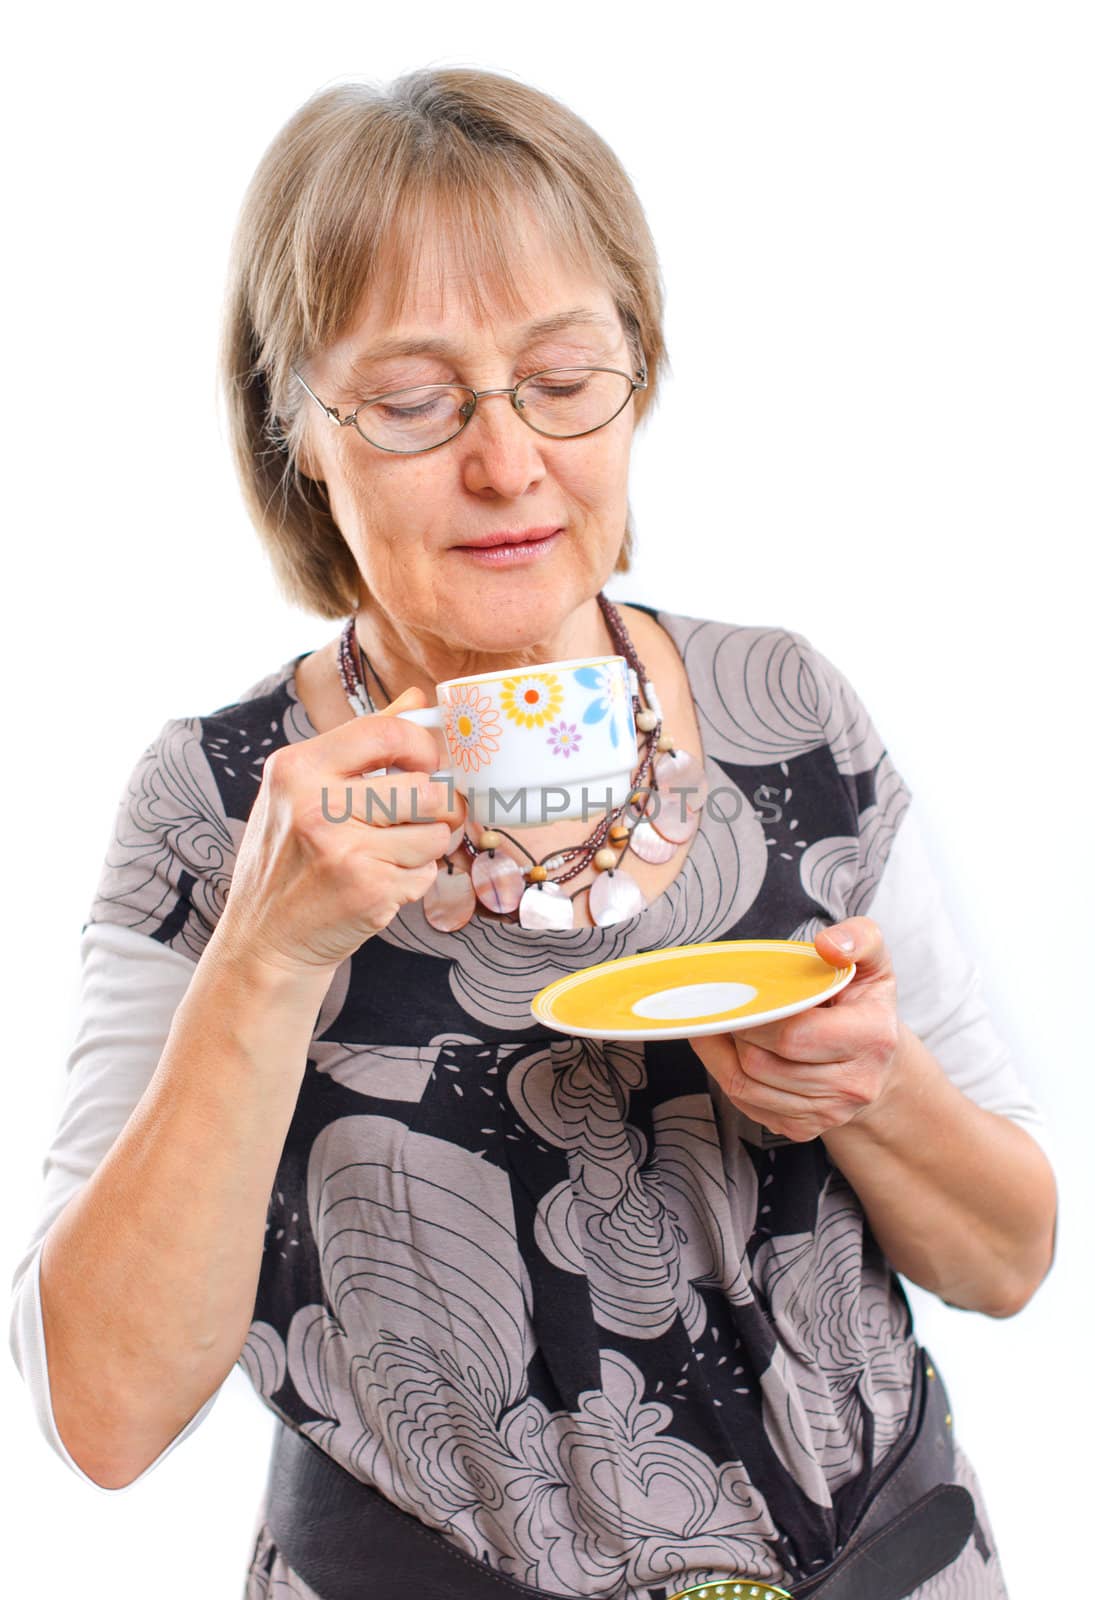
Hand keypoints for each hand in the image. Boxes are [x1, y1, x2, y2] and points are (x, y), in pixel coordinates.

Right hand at [214, 686, 465, 976]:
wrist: (264, 940)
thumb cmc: (288, 859)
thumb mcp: (302, 789)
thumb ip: (361, 743)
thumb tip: (416, 699)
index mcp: (297, 767)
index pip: (386, 731)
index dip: (421, 747)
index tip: (425, 765)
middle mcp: (316, 804)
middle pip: (426, 788)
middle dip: (435, 807)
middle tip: (417, 819)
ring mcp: (344, 850)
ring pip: (434, 833)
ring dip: (425, 847)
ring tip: (390, 854)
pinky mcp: (368, 890)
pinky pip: (425, 872)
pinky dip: (413, 879)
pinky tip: (379, 883)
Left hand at [687, 918, 901, 1141]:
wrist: (878, 1062)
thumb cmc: (865, 1003)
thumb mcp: (873, 960)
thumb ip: (860, 938)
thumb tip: (827, 944)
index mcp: (871, 1038)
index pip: (793, 1036)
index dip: (755, 1016)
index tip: (740, 993)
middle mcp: (854, 1084)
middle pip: (762, 1063)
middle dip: (734, 1032)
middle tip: (724, 1005)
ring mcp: (829, 1113)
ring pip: (747, 1087)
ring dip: (721, 1054)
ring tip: (719, 1024)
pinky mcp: (805, 1129)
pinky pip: (747, 1105)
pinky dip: (727, 1075)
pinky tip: (728, 1050)